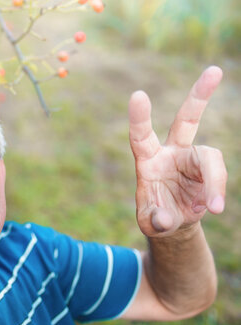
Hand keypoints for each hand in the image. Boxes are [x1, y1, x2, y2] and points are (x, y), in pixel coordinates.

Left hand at [128, 66, 226, 237]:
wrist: (174, 222)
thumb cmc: (156, 216)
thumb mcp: (150, 222)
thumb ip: (154, 221)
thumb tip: (166, 218)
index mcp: (147, 160)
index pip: (140, 136)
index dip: (139, 118)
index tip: (138, 95)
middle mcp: (171, 152)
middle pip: (186, 119)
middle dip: (200, 95)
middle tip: (215, 70)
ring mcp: (193, 159)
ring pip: (210, 157)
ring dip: (214, 182)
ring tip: (212, 208)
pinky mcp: (210, 169)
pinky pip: (219, 176)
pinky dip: (217, 192)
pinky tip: (211, 208)